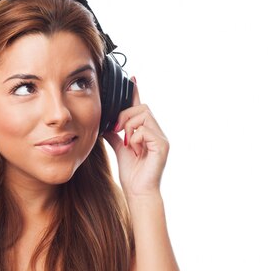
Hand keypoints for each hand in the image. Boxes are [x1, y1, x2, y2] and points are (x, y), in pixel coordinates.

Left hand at [103, 77, 168, 200]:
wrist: (138, 192)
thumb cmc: (132, 175)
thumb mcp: (120, 150)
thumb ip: (115, 135)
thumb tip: (107, 124)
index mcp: (147, 132)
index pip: (141, 108)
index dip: (135, 93)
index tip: (132, 78)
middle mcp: (157, 132)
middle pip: (141, 108)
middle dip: (125, 116)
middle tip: (118, 131)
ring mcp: (161, 138)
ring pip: (143, 115)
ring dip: (129, 127)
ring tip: (128, 143)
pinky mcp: (162, 145)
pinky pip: (144, 129)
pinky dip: (134, 137)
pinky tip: (134, 149)